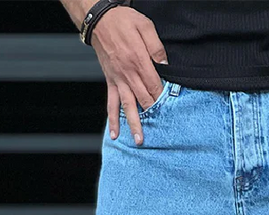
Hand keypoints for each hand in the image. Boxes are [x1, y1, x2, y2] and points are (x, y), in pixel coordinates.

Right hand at [92, 6, 167, 144]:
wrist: (99, 20)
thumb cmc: (122, 21)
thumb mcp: (144, 26)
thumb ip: (156, 46)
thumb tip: (165, 63)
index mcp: (138, 61)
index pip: (154, 85)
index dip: (162, 98)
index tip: (170, 108)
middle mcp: (128, 74)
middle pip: (143, 99)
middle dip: (152, 116)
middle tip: (161, 133)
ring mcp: (118, 80)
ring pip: (127, 106)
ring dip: (134, 124)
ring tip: (139, 140)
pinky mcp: (111, 82)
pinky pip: (111, 104)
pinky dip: (112, 119)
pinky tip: (115, 134)